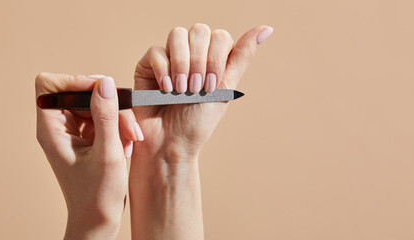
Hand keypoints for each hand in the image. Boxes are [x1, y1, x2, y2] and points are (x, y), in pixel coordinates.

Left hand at [35, 73, 143, 238]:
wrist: (98, 222)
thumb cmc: (97, 196)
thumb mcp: (107, 154)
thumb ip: (106, 116)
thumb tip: (104, 82)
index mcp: (51, 130)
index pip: (49, 84)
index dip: (73, 81)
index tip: (99, 93)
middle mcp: (58, 128)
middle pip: (79, 91)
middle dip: (107, 103)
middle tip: (127, 124)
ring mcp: (73, 132)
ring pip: (95, 103)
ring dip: (117, 117)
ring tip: (130, 139)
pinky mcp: (87, 138)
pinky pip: (103, 118)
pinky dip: (118, 127)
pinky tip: (126, 145)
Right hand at [133, 24, 273, 161]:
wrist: (170, 143)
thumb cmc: (198, 121)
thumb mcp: (225, 88)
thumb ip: (242, 56)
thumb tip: (266, 28)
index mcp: (212, 58)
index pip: (219, 36)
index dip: (216, 58)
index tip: (211, 87)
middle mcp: (191, 54)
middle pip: (199, 31)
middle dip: (199, 62)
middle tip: (195, 89)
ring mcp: (168, 57)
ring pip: (177, 35)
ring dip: (182, 64)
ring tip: (181, 90)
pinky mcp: (147, 65)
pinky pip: (155, 51)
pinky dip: (163, 70)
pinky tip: (166, 90)